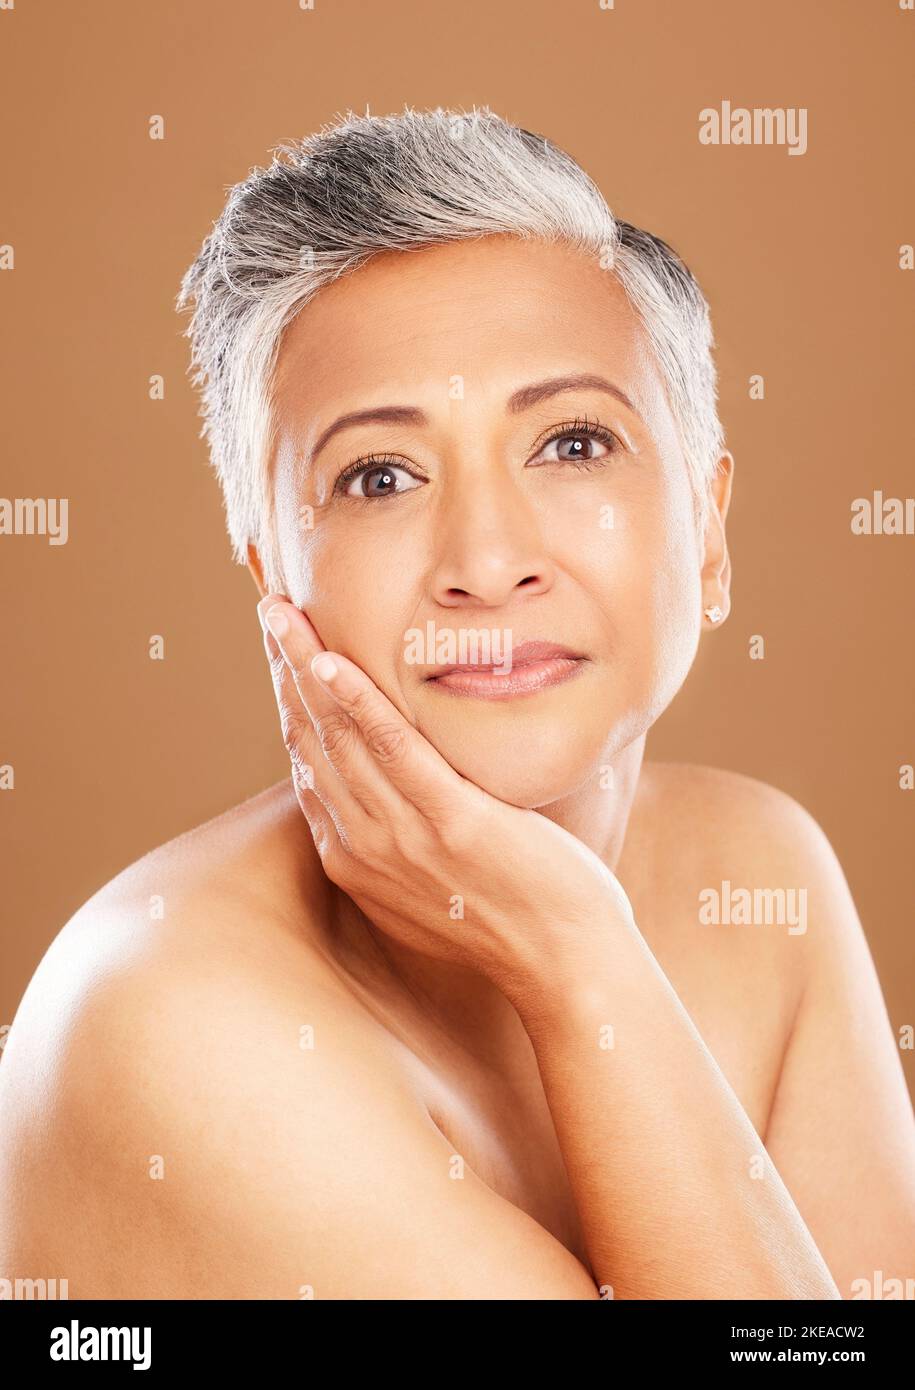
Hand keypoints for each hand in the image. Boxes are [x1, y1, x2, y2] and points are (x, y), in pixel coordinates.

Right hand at [257, 594, 636, 1012]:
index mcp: (353, 856)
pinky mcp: (451, 822)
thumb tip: (386, 794)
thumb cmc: (507, 917)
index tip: (282, 649)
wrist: (563, 963)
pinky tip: (334, 661)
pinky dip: (359, 702)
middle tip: (271, 608)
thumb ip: (395, 838)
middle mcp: (364, 844)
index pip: (308, 761)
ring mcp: (404, 835)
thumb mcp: (427, 882)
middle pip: (312, 738)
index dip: (291, 698)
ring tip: (284, 613)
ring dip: (306, 667)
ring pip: (340, 734)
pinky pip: (395, 750)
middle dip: (286, 668)